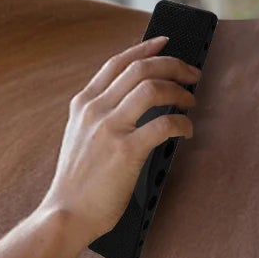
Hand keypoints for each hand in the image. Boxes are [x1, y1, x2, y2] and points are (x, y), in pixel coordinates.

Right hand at [38, 33, 202, 242]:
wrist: (66, 214)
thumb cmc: (77, 184)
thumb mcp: (79, 138)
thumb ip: (98, 117)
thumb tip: (134, 103)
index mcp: (83, 104)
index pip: (117, 63)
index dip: (145, 49)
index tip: (165, 43)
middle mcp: (95, 110)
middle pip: (141, 69)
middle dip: (173, 65)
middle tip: (192, 74)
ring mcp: (110, 128)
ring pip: (153, 87)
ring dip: (180, 90)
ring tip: (191, 101)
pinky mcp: (126, 150)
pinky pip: (164, 124)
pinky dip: (183, 124)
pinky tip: (187, 131)